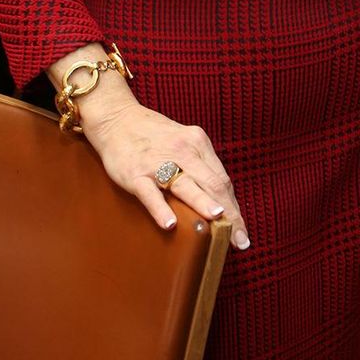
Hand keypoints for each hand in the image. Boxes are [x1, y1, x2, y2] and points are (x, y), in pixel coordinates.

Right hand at [83, 97, 250, 249]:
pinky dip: (160, 208)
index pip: (222, 179)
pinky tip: (170, 224)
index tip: (242, 232)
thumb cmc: (154, 136)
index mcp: (198, 143)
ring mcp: (158, 162)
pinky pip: (150, 193)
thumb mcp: (183, 142)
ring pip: (186, 185)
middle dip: (229, 213)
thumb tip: (220, 201)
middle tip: (240, 240)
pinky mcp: (135, 173)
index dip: (235, 207)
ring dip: (203, 202)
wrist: (117, 119)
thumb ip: (200, 166)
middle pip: (212, 183)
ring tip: (218, 219)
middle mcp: (183, 150)